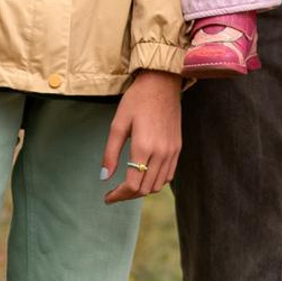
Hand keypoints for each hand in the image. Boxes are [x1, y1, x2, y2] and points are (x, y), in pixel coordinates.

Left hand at [102, 69, 182, 203]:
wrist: (162, 83)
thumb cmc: (137, 99)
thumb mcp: (118, 123)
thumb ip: (110, 152)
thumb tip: (104, 176)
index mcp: (144, 147)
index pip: (133, 185)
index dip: (118, 196)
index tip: (107, 197)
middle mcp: (161, 153)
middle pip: (145, 189)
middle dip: (127, 195)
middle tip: (114, 193)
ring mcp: (172, 152)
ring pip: (158, 185)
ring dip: (142, 190)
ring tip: (127, 186)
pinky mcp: (178, 148)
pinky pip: (169, 175)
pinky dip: (156, 182)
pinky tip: (145, 176)